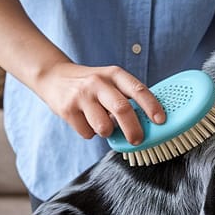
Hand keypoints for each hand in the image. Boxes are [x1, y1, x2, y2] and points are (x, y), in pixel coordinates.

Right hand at [36, 63, 164, 144]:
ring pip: (104, 126)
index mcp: (114, 74)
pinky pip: (87, 133)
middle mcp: (98, 82)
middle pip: (122, 109)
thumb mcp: (109, 80)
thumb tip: (148, 122)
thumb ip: (126, 96)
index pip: (138, 89)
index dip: (152, 106)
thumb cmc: (90, 84)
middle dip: (134, 129)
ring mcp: (81, 96)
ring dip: (107, 132)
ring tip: (103, 124)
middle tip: (137, 140)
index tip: (161, 121)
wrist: (53, 77)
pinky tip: (85, 121)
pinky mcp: (67, 110)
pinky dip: (90, 133)